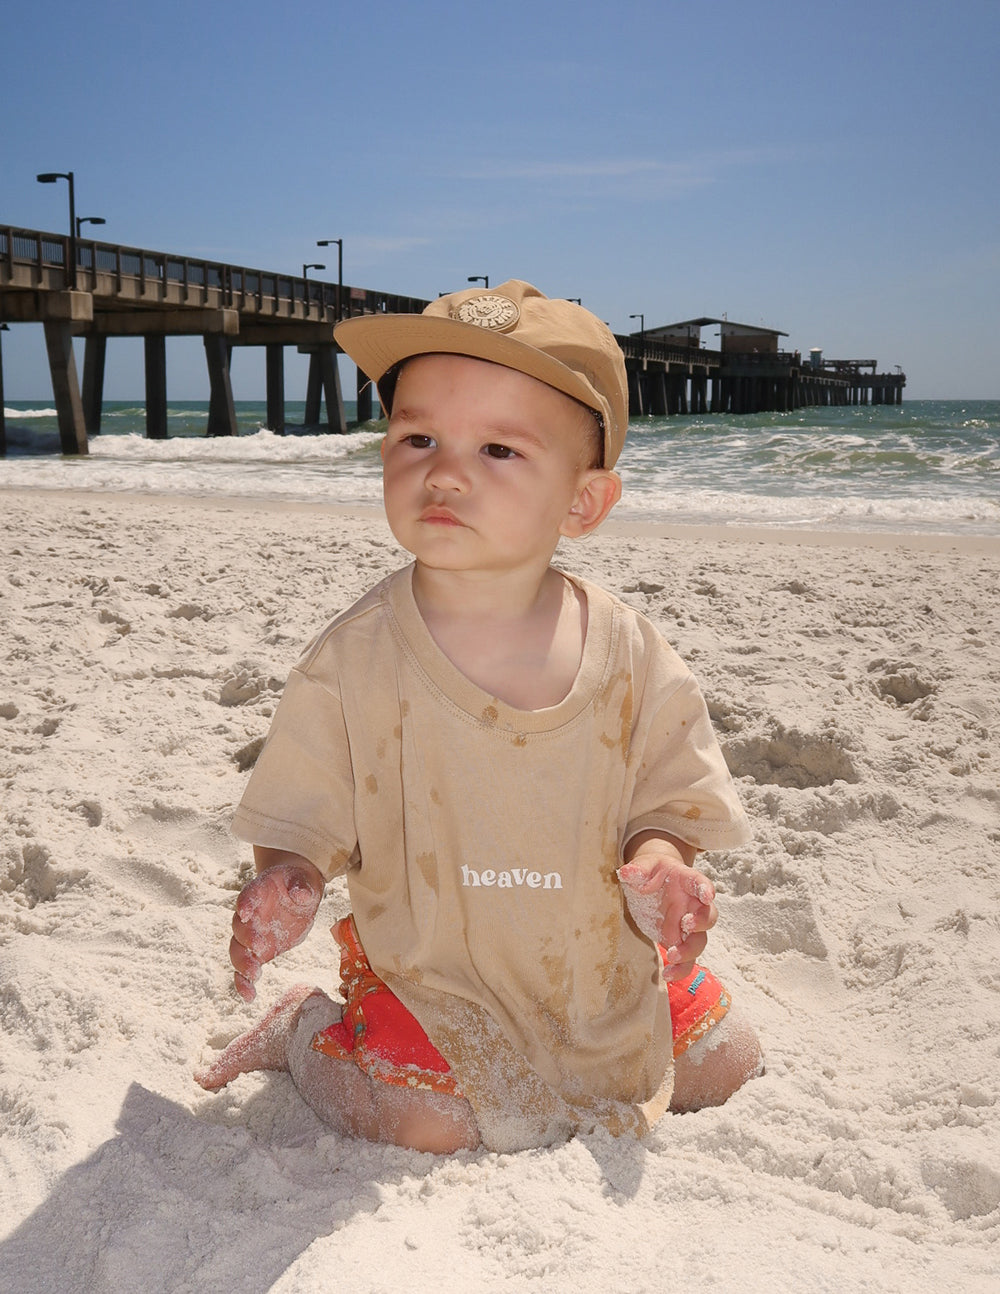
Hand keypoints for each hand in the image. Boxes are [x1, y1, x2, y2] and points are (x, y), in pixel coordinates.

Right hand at [229, 859, 322, 1001]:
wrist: (298, 891)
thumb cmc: (299, 882)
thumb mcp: (304, 880)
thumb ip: (302, 886)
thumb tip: (302, 894)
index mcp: (259, 891)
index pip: (248, 896)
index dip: (245, 903)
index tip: (245, 912)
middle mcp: (250, 915)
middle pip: (239, 927)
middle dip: (247, 939)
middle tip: (260, 947)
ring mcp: (252, 934)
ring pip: (238, 951)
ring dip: (242, 964)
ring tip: (254, 976)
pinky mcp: (259, 952)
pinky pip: (246, 968)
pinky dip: (244, 983)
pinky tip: (249, 997)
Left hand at [618, 839, 716, 982]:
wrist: (649, 881)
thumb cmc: (650, 871)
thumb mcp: (644, 866)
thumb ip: (638, 869)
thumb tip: (627, 872)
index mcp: (686, 881)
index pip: (700, 883)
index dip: (706, 889)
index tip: (707, 895)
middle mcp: (692, 905)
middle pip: (708, 916)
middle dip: (702, 923)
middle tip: (686, 925)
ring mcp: (687, 925)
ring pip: (699, 941)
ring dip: (689, 951)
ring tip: (672, 956)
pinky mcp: (678, 940)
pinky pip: (685, 959)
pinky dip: (680, 969)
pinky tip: (668, 975)